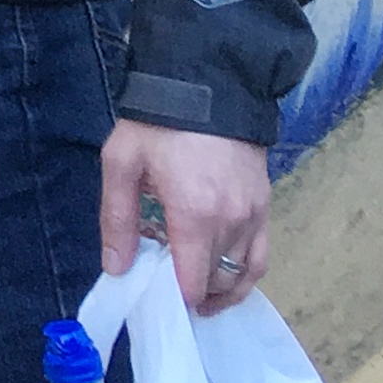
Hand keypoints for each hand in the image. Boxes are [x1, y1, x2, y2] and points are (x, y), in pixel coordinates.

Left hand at [100, 119, 270, 314]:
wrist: (209, 82)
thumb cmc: (159, 124)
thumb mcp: (122, 163)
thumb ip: (117, 219)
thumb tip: (117, 268)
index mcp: (195, 214)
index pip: (192, 283)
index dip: (175, 300)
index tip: (156, 300)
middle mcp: (232, 221)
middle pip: (217, 282)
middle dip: (194, 295)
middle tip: (169, 295)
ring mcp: (254, 214)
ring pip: (242, 273)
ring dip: (220, 290)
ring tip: (197, 296)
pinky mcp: (265, 205)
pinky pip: (260, 254)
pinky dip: (245, 274)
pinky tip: (225, 278)